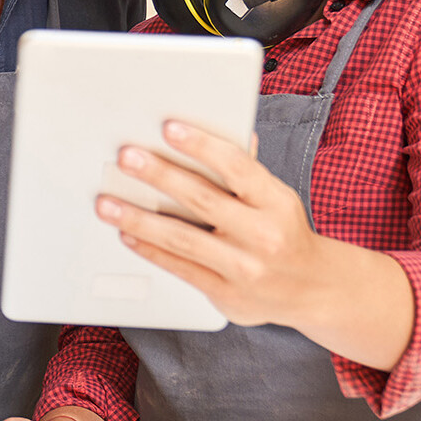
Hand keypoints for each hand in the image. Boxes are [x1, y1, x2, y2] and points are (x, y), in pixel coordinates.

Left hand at [98, 121, 325, 328]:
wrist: (314, 290)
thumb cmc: (283, 232)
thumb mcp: (275, 198)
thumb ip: (245, 170)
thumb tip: (221, 126)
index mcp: (277, 202)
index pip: (237, 167)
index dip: (202, 145)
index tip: (168, 128)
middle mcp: (264, 235)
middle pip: (202, 200)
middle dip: (160, 176)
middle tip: (126, 158)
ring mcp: (245, 268)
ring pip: (183, 239)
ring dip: (139, 219)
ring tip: (107, 203)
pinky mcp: (227, 294)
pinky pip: (180, 268)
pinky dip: (150, 250)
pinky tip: (126, 234)